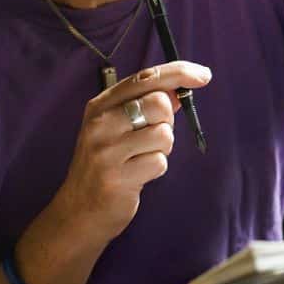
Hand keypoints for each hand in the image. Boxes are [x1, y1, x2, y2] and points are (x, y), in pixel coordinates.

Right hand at [50, 61, 212, 249]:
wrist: (79, 211)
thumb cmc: (106, 165)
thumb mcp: (117, 128)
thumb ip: (144, 106)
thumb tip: (177, 91)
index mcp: (101, 105)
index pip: (146, 77)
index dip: (179, 72)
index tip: (204, 75)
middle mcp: (101, 123)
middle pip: (159, 103)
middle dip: (167, 121)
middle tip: (150, 138)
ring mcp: (107, 150)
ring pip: (164, 134)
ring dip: (162, 149)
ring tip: (140, 159)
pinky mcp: (117, 177)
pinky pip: (159, 162)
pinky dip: (156, 169)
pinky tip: (138, 175)